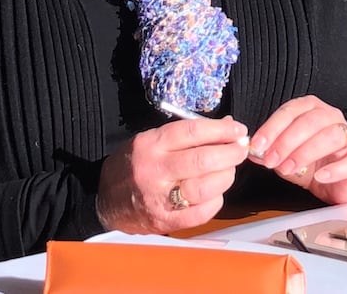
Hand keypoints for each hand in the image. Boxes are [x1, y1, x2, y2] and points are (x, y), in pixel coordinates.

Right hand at [96, 116, 250, 233]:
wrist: (105, 200)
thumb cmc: (134, 164)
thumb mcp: (152, 140)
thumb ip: (186, 134)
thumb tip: (226, 125)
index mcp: (151, 145)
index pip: (193, 132)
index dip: (221, 129)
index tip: (238, 129)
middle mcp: (155, 170)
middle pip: (202, 160)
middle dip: (230, 153)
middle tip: (241, 149)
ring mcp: (159, 198)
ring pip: (205, 187)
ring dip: (226, 177)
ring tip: (229, 170)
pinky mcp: (164, 221)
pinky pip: (200, 213)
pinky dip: (215, 202)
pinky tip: (216, 193)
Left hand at [247, 95, 346, 204]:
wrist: (341, 181)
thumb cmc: (314, 162)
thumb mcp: (287, 155)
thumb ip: (270, 150)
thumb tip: (252, 150)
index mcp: (312, 111)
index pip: (292, 111)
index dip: (273, 127)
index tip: (258, 144)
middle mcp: (332, 119)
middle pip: (311, 121)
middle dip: (287, 140)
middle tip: (272, 159)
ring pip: (332, 136)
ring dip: (306, 152)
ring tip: (289, 168)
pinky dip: (335, 169)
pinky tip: (320, 176)